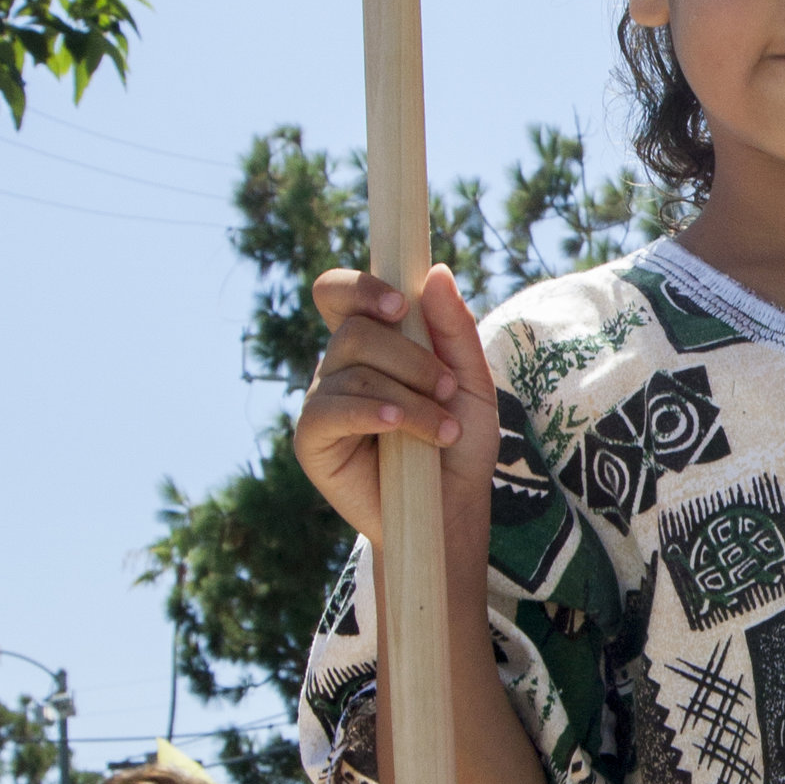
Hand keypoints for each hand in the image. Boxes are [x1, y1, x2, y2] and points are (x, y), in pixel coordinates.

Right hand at [293, 262, 498, 558]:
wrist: (451, 511)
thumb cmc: (458, 445)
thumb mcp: (471, 383)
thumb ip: (454, 329)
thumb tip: (437, 272)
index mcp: (371, 344)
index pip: (338, 294)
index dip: (360, 288)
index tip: (401, 305)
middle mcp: (339, 368)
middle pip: (354, 330)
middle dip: (412, 357)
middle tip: (448, 391)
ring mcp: (321, 402)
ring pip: (353, 370)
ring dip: (410, 397)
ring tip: (443, 430)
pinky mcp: (312, 441)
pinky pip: (330, 410)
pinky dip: (372, 411)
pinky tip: (399, 425)